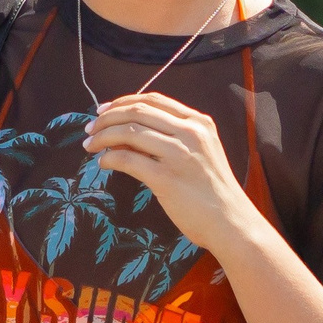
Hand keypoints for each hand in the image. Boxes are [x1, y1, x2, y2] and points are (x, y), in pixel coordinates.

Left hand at [82, 92, 253, 252]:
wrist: (231, 222)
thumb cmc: (213, 191)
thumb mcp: (202, 152)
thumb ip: (175, 137)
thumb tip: (131, 132)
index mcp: (199, 122)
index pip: (154, 100)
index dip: (123, 102)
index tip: (104, 111)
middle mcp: (190, 132)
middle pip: (138, 111)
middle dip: (107, 117)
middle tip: (90, 129)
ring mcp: (179, 154)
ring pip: (129, 132)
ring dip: (103, 137)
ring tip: (90, 146)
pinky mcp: (167, 178)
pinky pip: (128, 159)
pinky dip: (110, 158)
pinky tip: (103, 164)